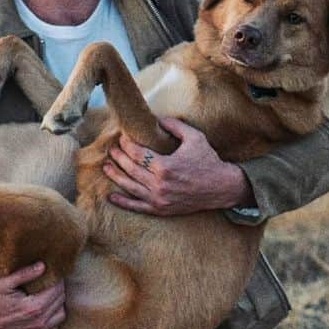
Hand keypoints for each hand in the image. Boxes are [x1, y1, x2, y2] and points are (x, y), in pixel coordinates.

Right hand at [0, 262, 66, 328]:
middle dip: (58, 290)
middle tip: (50, 281)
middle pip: (60, 302)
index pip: (57, 290)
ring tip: (47, 295)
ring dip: (57, 305)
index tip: (52, 272)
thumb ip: (24, 274)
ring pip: (60, 317)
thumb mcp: (2, 282)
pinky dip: (52, 320)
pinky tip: (44, 312)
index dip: (57, 279)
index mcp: (33, 307)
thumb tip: (43, 266)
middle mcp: (38, 323)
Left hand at [104, 118, 253, 215]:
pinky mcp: (161, 209)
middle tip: (111, 150)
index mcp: (165, 166)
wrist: (221, 187)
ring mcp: (159, 199)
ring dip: (115, 176)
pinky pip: (138, 207)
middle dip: (119, 157)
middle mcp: (159, 185)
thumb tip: (157, 118)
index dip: (127, 145)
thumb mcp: (194, 137)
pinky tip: (112, 197)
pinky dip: (123, 203)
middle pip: (131, 169)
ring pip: (130, 187)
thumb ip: (174, 125)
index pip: (137, 154)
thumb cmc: (208, 160)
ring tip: (106, 167)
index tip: (122, 138)